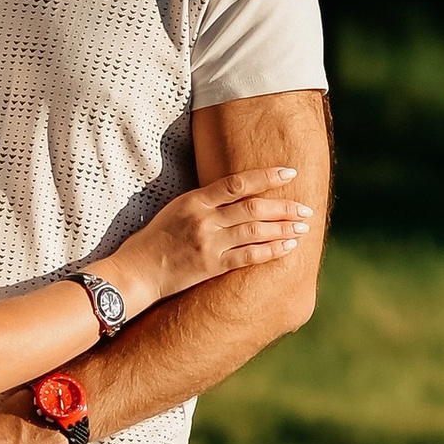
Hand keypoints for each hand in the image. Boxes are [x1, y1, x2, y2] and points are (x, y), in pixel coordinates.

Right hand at [108, 165, 309, 312]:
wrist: (137, 271)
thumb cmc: (154, 239)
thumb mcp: (176, 209)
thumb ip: (205, 201)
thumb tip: (238, 193)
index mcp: (195, 200)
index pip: (237, 182)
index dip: (267, 176)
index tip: (290, 172)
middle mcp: (204, 219)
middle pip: (253, 208)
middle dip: (284, 207)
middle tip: (306, 208)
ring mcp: (208, 243)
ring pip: (255, 231)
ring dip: (283, 228)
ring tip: (304, 227)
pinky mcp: (211, 266)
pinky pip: (248, 257)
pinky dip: (271, 250)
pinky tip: (289, 246)